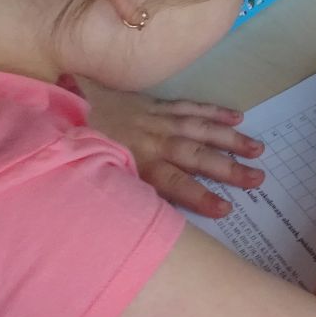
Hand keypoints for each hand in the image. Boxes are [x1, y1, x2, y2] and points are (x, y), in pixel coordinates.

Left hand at [74, 79, 263, 216]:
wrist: (57, 105)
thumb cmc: (76, 150)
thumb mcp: (96, 177)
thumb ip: (124, 191)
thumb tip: (149, 212)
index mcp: (137, 162)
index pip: (175, 183)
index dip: (200, 196)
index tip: (227, 208)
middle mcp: (152, 141)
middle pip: (196, 155)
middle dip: (228, 168)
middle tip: (258, 179)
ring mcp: (156, 120)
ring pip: (199, 129)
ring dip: (230, 139)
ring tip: (258, 149)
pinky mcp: (154, 104)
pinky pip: (189, 106)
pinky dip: (214, 110)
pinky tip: (238, 116)